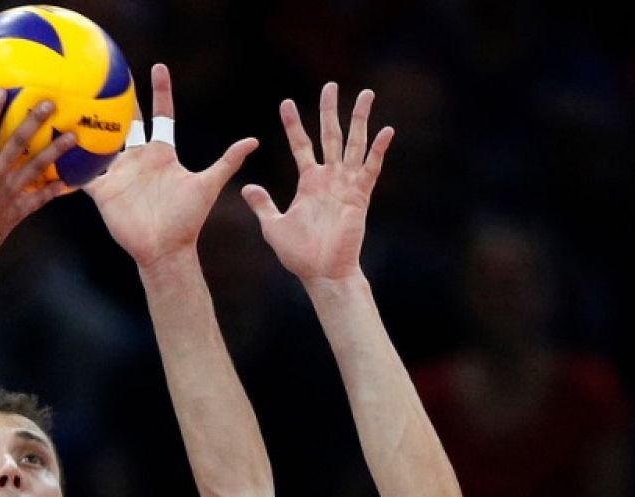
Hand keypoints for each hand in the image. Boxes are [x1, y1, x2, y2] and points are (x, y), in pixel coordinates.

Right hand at [0, 92, 74, 304]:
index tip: (3, 91)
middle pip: (17, 142)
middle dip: (34, 120)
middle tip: (49, 103)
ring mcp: (7, 195)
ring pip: (35, 167)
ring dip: (54, 150)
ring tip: (72, 136)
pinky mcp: (15, 213)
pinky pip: (38, 199)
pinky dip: (54, 189)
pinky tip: (69, 180)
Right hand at [85, 64, 256, 270]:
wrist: (165, 249)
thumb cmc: (188, 219)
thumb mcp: (208, 185)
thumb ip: (227, 161)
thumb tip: (254, 140)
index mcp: (163, 154)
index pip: (162, 115)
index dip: (161, 91)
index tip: (159, 67)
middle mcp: (140, 159)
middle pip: (127, 123)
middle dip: (119, 101)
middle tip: (108, 76)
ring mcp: (120, 174)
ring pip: (101, 144)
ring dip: (89, 127)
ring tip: (75, 103)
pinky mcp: (103, 191)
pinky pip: (83, 174)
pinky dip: (71, 164)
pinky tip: (56, 148)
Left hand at [242, 83, 393, 284]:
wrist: (321, 272)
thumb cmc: (299, 253)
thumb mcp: (273, 225)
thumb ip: (263, 204)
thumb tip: (247, 186)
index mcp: (309, 182)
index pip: (301, 145)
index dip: (293, 124)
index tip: (286, 102)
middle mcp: (329, 178)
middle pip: (330, 135)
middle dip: (330, 110)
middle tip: (331, 85)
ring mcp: (347, 184)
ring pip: (354, 144)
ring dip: (359, 119)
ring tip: (366, 94)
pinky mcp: (361, 196)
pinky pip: (371, 169)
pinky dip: (379, 150)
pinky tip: (387, 130)